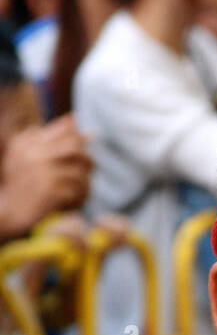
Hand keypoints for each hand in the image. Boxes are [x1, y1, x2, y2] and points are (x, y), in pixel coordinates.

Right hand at [0, 116, 91, 239]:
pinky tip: (76, 203)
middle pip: (75, 150)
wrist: (8, 215)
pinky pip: (77, 191)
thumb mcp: (25, 156)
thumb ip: (45, 137)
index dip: (79, 136)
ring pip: (79, 173)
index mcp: (26, 143)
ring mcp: (43, 173)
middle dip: (87, 159)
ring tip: (82, 191)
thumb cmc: (18, 187)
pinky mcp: (51, 192)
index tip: (91, 138)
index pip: (61, 132)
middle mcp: (34, 154)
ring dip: (85, 184)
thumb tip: (74, 119)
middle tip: (92, 167)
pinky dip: (80, 198)